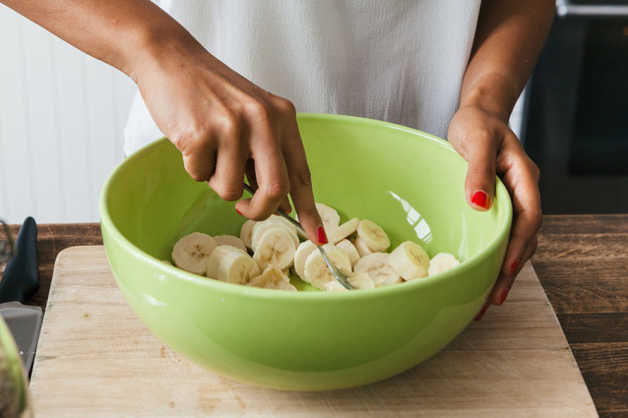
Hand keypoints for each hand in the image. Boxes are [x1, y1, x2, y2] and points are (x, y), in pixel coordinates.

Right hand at [130, 33, 325, 243]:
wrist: (171, 59)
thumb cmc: (212, 92)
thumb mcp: (253, 115)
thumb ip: (268, 155)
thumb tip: (280, 203)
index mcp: (282, 117)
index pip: (301, 173)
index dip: (309, 209)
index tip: (318, 236)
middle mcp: (263, 120)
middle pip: (275, 191)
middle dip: (258, 211)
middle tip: (243, 208)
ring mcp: (232, 127)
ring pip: (229, 190)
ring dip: (214, 180)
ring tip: (208, 148)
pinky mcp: (200, 133)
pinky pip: (199, 175)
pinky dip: (193, 166)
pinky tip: (190, 137)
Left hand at [448, 106, 541, 315]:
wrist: (477, 114)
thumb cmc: (476, 123)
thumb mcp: (475, 141)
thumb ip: (477, 171)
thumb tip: (479, 206)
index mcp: (523, 178)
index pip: (528, 218)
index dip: (519, 246)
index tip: (506, 270)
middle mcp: (521, 193)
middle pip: (523, 238)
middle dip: (510, 269)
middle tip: (493, 299)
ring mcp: (510, 201)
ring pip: (513, 241)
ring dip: (502, 269)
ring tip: (486, 299)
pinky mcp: (496, 205)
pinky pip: (498, 235)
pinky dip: (492, 255)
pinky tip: (480, 273)